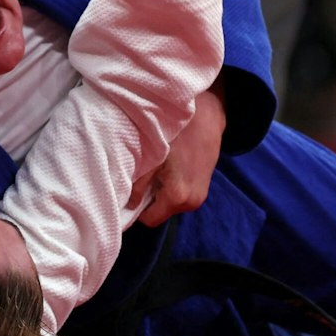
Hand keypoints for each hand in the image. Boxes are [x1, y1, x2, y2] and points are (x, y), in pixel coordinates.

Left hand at [131, 84, 225, 226]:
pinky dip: (171, 186)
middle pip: (161, 213)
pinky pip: (181, 195)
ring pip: (170, 204)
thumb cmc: (177, 132)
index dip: (136, 209)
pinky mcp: (204, 187)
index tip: (129, 192)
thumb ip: (138, 184)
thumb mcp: (152, 157)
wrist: (207, 115)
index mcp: (178, 197)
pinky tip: (168, 167)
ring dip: (160, 192)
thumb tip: (128, 204)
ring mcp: (201, 196)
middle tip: (141, 177)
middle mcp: (192, 203)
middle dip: (149, 199)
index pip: (150, 220)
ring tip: (155, 170)